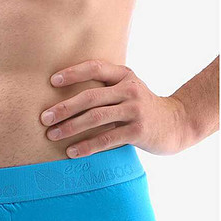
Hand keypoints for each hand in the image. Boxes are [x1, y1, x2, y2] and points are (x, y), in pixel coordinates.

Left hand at [40, 59, 191, 157]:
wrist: (176, 124)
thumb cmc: (141, 108)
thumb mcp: (127, 90)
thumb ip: (105, 88)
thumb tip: (65, 96)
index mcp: (124, 75)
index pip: (95, 67)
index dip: (73, 73)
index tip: (52, 81)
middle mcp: (129, 89)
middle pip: (90, 96)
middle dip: (64, 108)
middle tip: (44, 118)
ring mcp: (135, 110)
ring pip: (95, 117)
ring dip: (70, 127)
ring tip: (52, 135)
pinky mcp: (138, 131)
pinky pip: (106, 138)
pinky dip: (87, 146)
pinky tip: (71, 152)